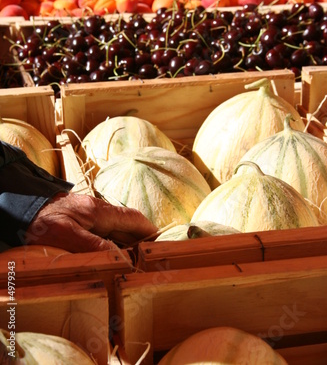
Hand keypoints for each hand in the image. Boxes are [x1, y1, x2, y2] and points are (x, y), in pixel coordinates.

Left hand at [25, 192, 157, 252]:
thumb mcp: (66, 236)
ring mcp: (91, 215)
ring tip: (139, 260)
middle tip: (153, 257)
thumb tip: (121, 258)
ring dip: (129, 242)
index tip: (162, 242)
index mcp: (99, 211)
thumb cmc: (42, 222)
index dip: (149, 230)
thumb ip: (94, 246)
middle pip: (128, 224)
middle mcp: (99, 211)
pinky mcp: (83, 220)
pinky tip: (116, 255)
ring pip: (117, 229)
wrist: (22, 209)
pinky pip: (105, 232)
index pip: (133, 218)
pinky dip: (115, 243)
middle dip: (142, 239)